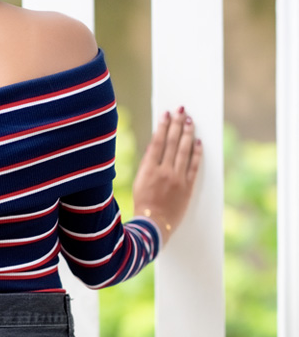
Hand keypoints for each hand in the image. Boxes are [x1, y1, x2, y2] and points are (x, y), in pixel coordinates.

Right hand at [132, 106, 201, 246]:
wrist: (153, 226)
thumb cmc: (142, 205)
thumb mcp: (138, 181)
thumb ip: (148, 165)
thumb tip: (156, 147)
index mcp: (148, 169)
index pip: (157, 142)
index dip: (163, 126)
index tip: (166, 114)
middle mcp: (164, 171)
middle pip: (173, 142)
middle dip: (177, 124)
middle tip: (181, 111)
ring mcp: (178, 179)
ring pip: (185, 151)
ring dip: (188, 134)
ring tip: (190, 121)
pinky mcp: (188, 187)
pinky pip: (194, 166)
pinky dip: (197, 153)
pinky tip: (198, 142)